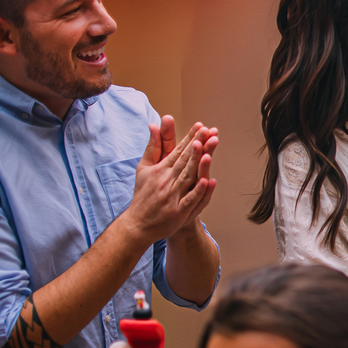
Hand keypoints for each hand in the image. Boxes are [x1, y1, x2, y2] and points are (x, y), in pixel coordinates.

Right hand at [123, 119, 216, 246]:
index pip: (178, 151)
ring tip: (208, 150)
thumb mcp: (144, 168)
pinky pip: (190, 199)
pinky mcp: (178, 211)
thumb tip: (153, 124)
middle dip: (197, 145)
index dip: (190, 138)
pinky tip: (208, 181)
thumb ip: (153, 147)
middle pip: (185, 161)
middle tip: (209, 132)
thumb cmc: (143, 194)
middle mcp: (166, 181)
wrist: (138, 223)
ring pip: (188, 177)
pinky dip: (198, 190)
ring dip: (198, 164)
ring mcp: (172, 196)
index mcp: (160, 169)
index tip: (201, 126)